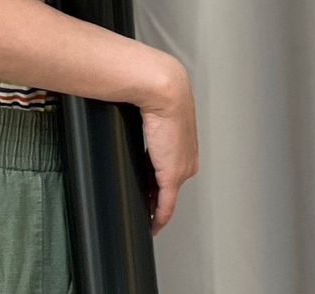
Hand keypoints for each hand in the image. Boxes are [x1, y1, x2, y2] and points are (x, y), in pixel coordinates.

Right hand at [138, 54, 198, 233]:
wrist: (165, 90)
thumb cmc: (158, 90)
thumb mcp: (152, 105)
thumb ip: (146, 113)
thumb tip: (128, 107)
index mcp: (184, 140)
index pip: (170, 165)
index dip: (157, 178)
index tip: (147, 186)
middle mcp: (187, 157)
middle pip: (169, 184)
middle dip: (154, 194)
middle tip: (141, 203)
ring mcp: (181, 168)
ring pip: (167, 196)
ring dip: (155, 206)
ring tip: (143, 214)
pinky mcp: (171, 176)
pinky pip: (166, 206)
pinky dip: (159, 217)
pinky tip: (152, 224)